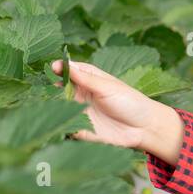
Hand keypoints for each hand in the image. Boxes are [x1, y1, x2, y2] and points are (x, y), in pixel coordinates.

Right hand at [51, 61, 183, 164]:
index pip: (68, 71)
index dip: (60, 68)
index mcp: (88, 80)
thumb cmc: (130, 102)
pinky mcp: (81, 129)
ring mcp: (80, 112)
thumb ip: (85, 78)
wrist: (144, 128)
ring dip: (53, 107)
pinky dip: (60, 124)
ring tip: (50, 104)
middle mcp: (81, 95)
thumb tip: (64, 64)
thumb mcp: (107, 87)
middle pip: (59, 90)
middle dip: (52, 88)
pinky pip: (66, 126)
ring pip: (59, 108)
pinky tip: (57, 122)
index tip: (53, 68)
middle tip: (49, 88)